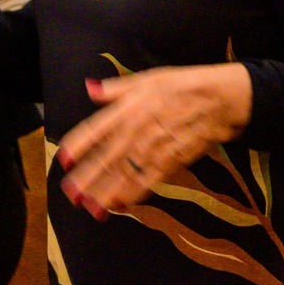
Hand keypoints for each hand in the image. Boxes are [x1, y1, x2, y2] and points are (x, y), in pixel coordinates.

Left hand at [57, 63, 252, 218]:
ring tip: (89, 206)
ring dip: (105, 192)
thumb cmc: (184, 85)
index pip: (96, 128)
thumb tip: (90, 89)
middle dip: (87, 177)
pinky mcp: (171, 161)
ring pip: (125, 173)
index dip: (78, 145)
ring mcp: (154, 148)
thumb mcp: (149, 77)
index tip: (63, 160)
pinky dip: (133, 193)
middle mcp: (138, 129)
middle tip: (70, 193)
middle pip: (106, 157)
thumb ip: (117, 88)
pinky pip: (148, 180)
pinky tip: (120, 204)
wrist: (220, 100)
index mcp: (129, 107)